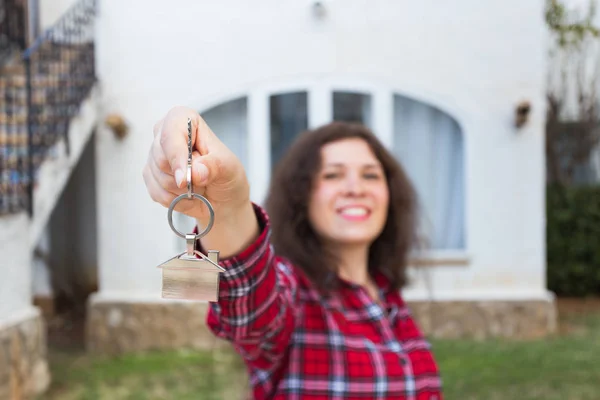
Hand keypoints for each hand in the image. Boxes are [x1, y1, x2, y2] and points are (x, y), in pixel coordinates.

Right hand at [143, 106, 249, 221]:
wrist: (223, 198)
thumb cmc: (226, 174)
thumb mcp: (228, 167)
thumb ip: (213, 166)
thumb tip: (195, 172)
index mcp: (186, 120)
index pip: (171, 131)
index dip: (176, 154)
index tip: (185, 177)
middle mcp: (166, 134)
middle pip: (161, 157)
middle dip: (184, 177)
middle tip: (203, 180)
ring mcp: (155, 155)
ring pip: (158, 177)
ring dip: (181, 190)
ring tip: (198, 187)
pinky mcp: (151, 175)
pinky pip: (156, 192)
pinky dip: (174, 199)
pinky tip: (187, 195)